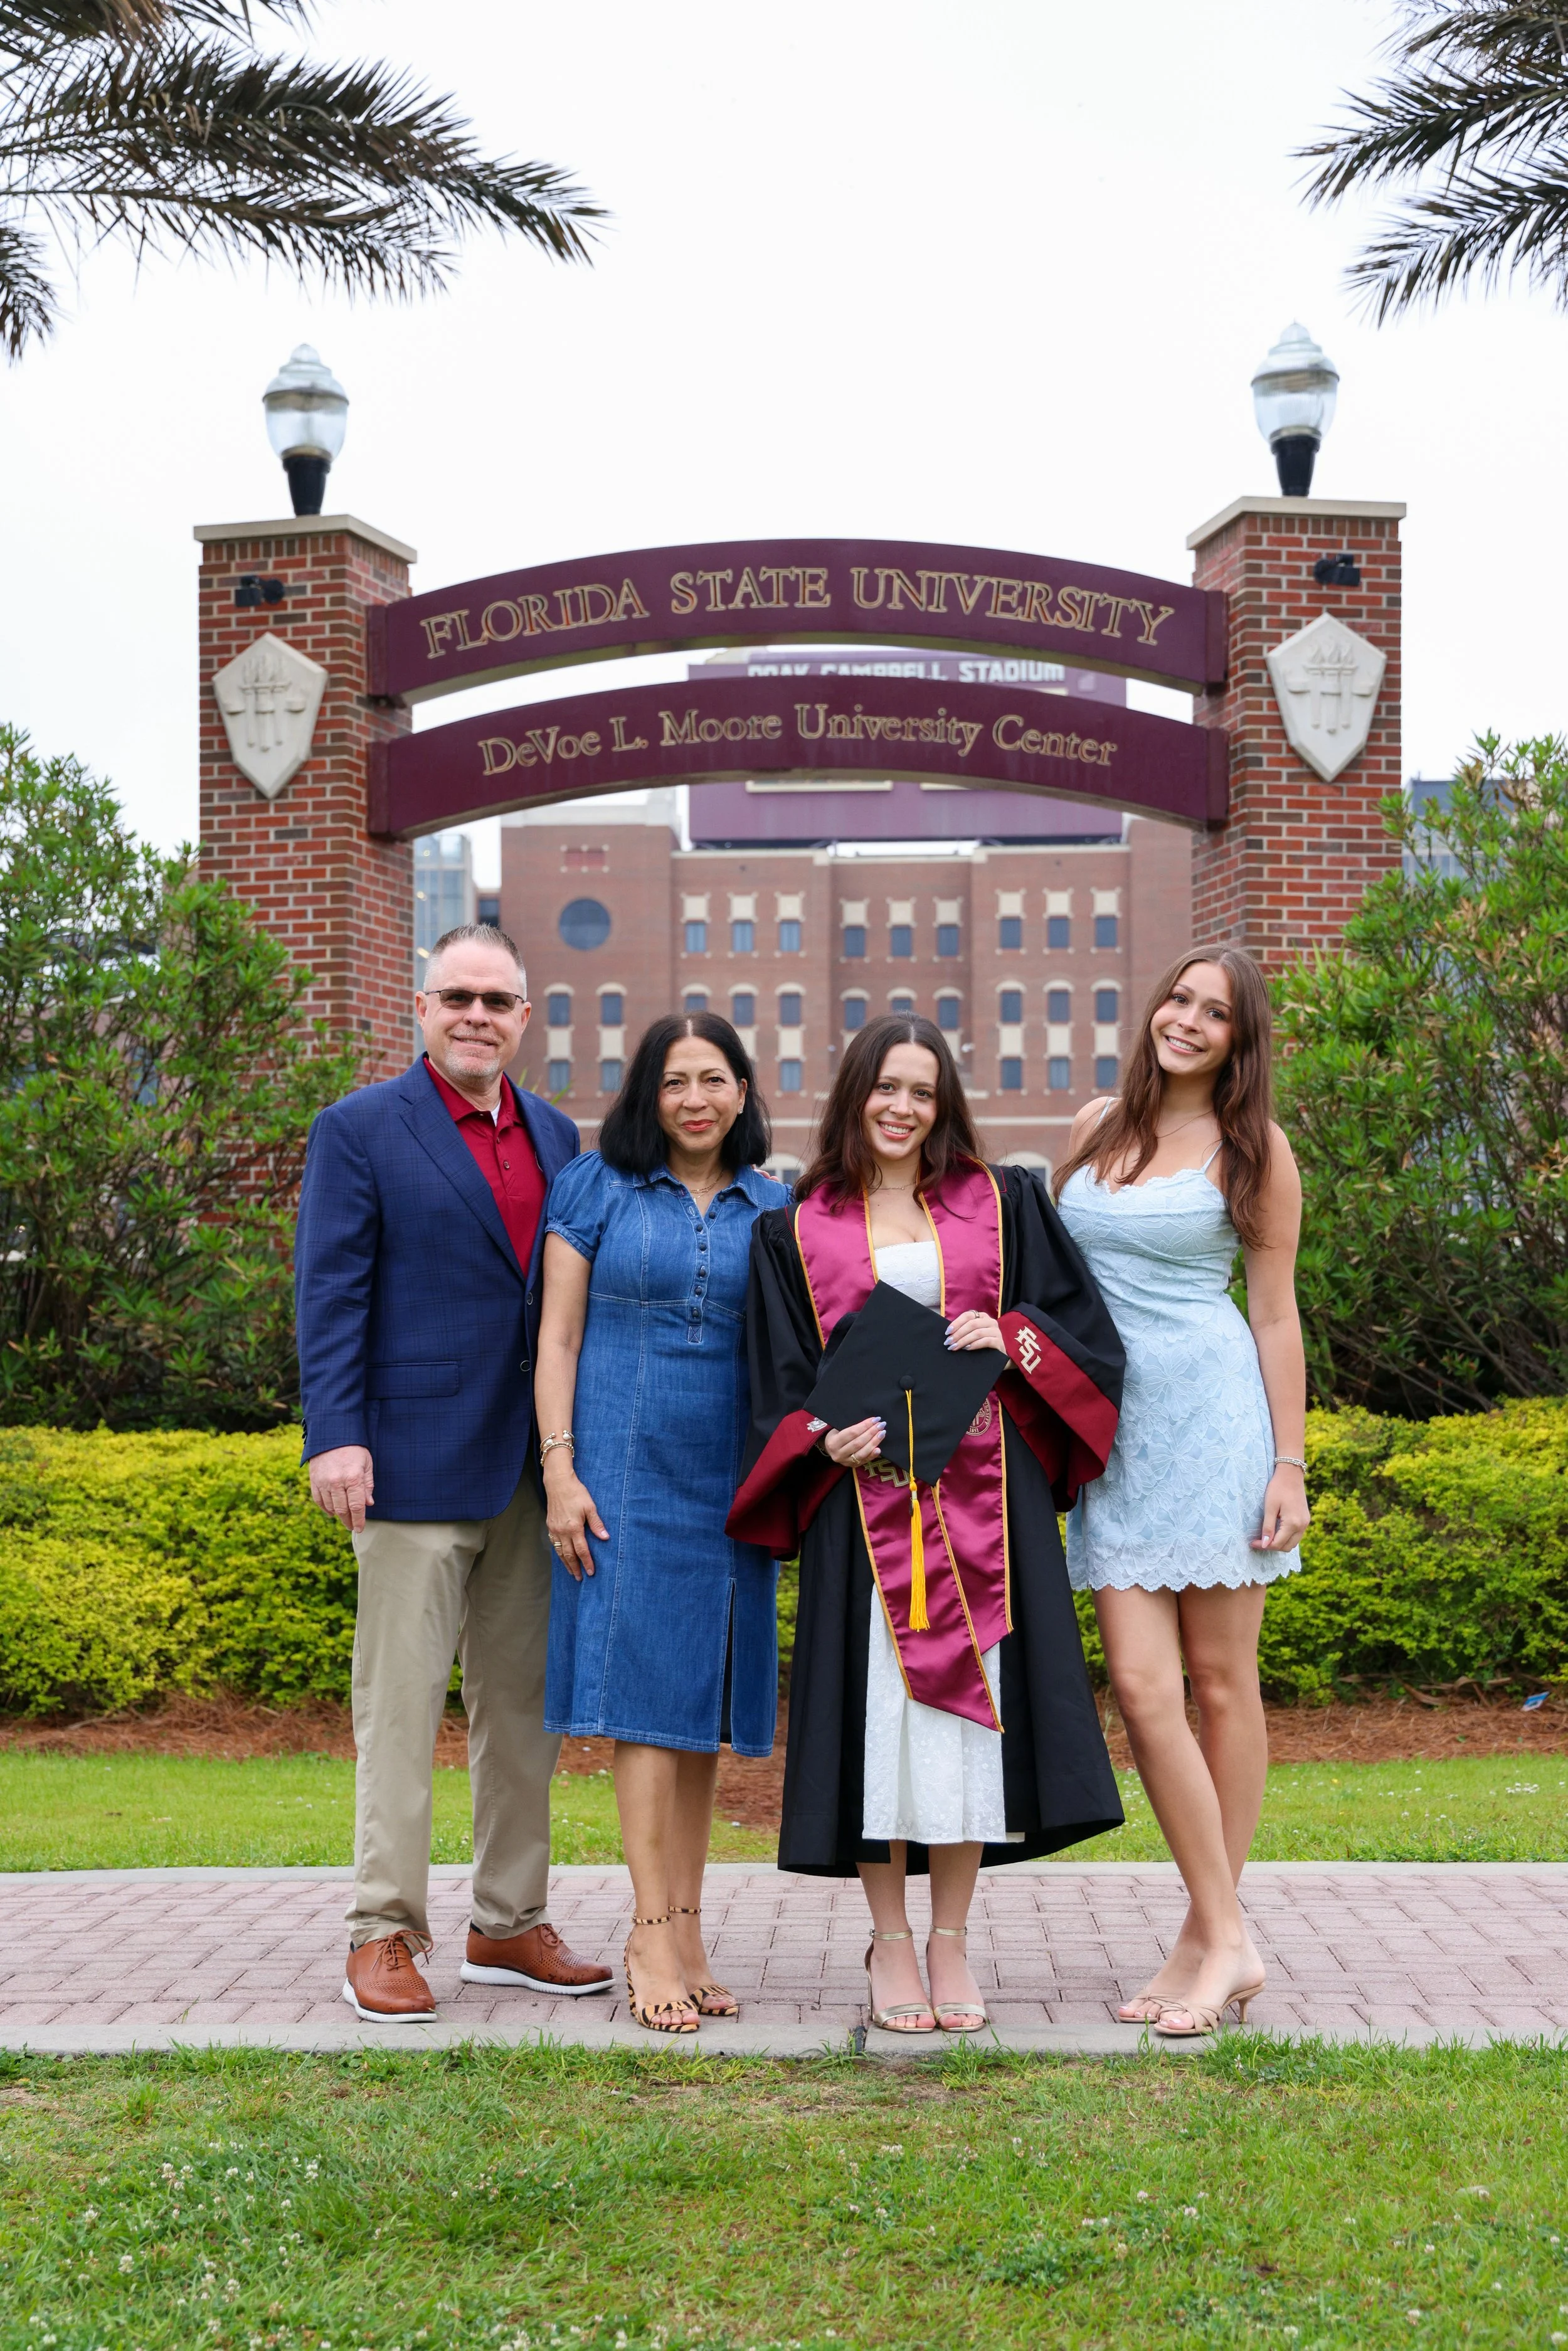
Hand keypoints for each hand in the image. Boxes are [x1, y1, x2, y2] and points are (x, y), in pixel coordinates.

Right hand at [308, 1445, 374, 1531]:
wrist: (332, 1434)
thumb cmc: (354, 1448)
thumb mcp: (366, 1464)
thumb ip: (367, 1485)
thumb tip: (368, 1504)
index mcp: (353, 1478)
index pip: (356, 1506)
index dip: (359, 1520)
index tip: (360, 1528)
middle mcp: (337, 1482)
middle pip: (342, 1509)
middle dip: (348, 1521)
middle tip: (352, 1526)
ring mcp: (323, 1482)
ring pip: (330, 1507)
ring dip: (338, 1515)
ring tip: (344, 1518)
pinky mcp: (314, 1480)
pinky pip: (319, 1500)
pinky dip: (325, 1508)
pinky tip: (331, 1512)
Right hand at [544, 1455, 608, 1579]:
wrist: (558, 1483)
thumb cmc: (576, 1493)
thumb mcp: (590, 1507)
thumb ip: (597, 1524)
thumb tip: (605, 1538)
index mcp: (574, 1528)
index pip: (582, 1550)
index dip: (587, 1563)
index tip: (591, 1572)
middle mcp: (562, 1531)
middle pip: (569, 1555)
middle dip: (575, 1568)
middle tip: (580, 1578)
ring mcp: (554, 1529)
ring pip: (559, 1551)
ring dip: (566, 1563)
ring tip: (571, 1572)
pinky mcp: (550, 1525)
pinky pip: (554, 1543)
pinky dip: (558, 1552)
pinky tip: (562, 1556)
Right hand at [823, 1416, 885, 1467]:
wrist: (830, 1449)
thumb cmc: (836, 1436)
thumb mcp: (838, 1429)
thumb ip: (851, 1427)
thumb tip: (869, 1422)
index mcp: (833, 1442)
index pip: (852, 1433)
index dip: (865, 1425)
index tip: (875, 1419)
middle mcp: (838, 1454)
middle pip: (858, 1442)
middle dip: (871, 1432)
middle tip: (881, 1425)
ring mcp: (846, 1461)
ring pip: (862, 1453)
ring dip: (874, 1442)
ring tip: (882, 1433)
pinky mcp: (852, 1466)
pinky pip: (865, 1461)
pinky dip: (872, 1455)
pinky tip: (879, 1448)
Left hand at [946, 1310, 1005, 1352]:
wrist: (998, 1358)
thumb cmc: (982, 1345)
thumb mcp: (973, 1334)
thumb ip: (964, 1330)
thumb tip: (948, 1333)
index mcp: (982, 1317)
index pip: (968, 1315)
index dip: (956, 1323)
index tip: (947, 1332)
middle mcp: (990, 1321)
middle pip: (972, 1324)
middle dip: (958, 1333)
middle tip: (949, 1342)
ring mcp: (996, 1331)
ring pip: (977, 1333)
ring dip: (963, 1340)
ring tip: (955, 1347)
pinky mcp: (999, 1342)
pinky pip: (986, 1341)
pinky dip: (975, 1344)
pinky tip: (967, 1348)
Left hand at [1252, 1465, 1309, 1552]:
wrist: (1291, 1474)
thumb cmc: (1278, 1488)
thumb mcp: (1269, 1507)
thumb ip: (1267, 1527)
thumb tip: (1265, 1545)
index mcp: (1293, 1523)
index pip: (1277, 1543)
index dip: (1264, 1545)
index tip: (1252, 1543)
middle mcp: (1302, 1526)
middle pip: (1287, 1547)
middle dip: (1272, 1547)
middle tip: (1258, 1541)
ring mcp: (1305, 1523)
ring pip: (1293, 1543)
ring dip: (1280, 1543)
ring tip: (1266, 1537)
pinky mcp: (1305, 1519)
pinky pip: (1296, 1535)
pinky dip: (1286, 1537)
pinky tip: (1275, 1531)